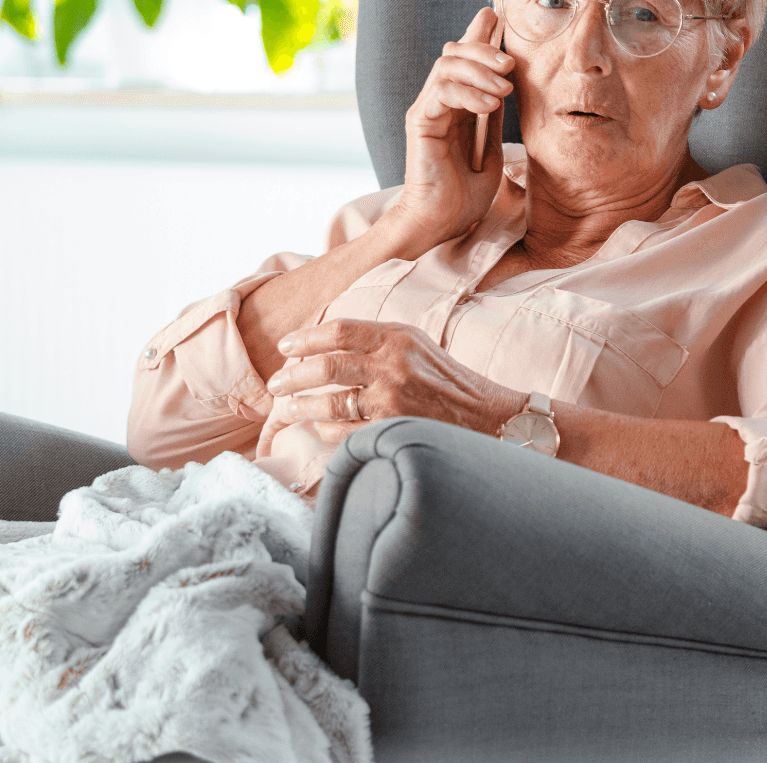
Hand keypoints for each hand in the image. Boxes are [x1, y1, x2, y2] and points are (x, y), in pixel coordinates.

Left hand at [266, 319, 526, 436]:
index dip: (305, 339)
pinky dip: (325, 433)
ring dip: (300, 408)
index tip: (285, 348)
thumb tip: (325, 343)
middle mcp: (392, 366)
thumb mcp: (416, 344)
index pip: (339, 331)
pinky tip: (317, 431)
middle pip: (326, 367)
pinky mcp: (393, 431)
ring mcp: (392, 401)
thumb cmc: (449, 380)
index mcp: (396, 337)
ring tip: (286, 410)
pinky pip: (345, 434)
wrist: (491, 418)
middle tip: (275, 384)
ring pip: (330, 404)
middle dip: (292, 377)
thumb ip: (376, 339)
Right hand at [387, 8, 513, 247]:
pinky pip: (441, 92)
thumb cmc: (462, 197)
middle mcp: (436, 102)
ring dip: (480, 70)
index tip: (497, 19)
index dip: (478, 35)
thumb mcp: (489, 150)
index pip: (463, 58)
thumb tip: (507, 84)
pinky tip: (489, 106)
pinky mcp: (420, 123)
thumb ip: (491, 116)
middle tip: (510, 63)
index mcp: (453, 106)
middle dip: (484, 49)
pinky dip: (468, 93)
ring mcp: (426, 111)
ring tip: (505, 89)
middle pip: (453, 52)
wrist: (438, 224)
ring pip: (446, 65)